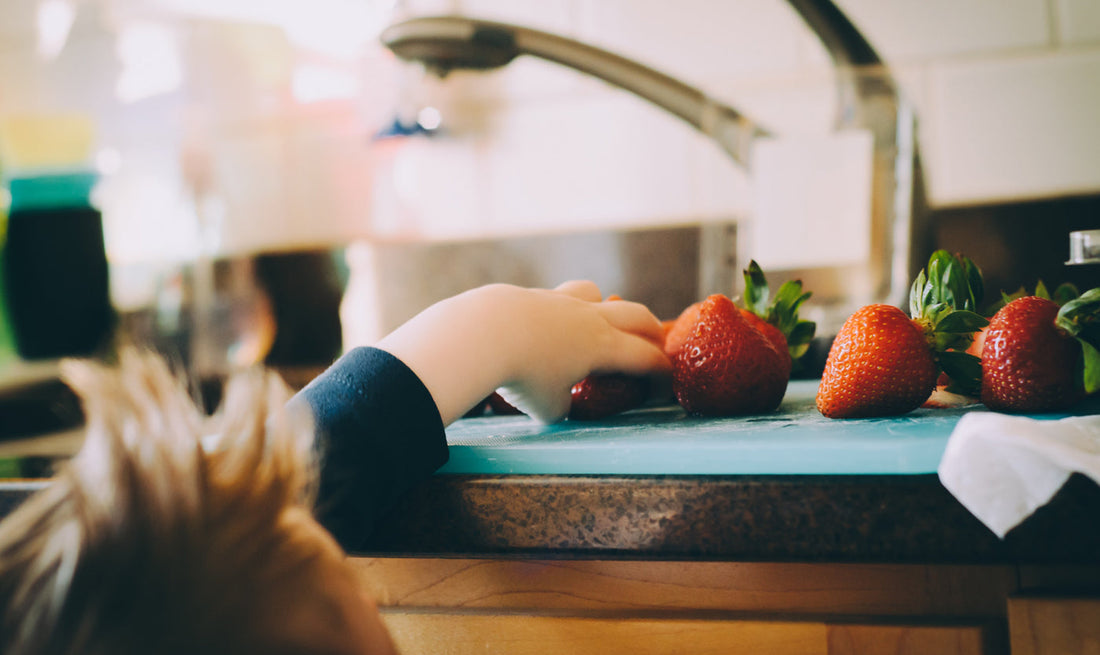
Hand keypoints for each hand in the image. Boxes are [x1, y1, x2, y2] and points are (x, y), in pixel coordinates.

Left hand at [376, 281, 670, 423]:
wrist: (483, 334)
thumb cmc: (522, 376)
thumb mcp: (548, 408)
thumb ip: (561, 406)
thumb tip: (559, 403)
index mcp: (603, 346)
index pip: (646, 358)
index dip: (661, 373)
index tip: (665, 384)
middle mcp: (589, 318)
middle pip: (635, 315)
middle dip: (650, 331)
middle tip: (654, 343)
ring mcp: (559, 301)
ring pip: (595, 293)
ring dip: (605, 306)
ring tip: (598, 322)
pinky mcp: (531, 296)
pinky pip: (556, 298)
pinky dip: (561, 312)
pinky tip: (545, 327)